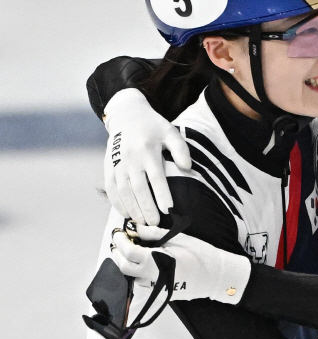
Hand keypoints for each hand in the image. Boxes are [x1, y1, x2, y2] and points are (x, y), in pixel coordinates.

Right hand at [104, 89, 191, 225]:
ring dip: (132, 209)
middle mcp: (131, 158)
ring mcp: (117, 163)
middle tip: (155, 223)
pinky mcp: (108, 167)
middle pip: (138, 188)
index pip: (156, 177)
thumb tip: (188, 167)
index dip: (162, 195)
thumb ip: (180, 149)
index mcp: (148, 150)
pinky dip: (117, 203)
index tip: (169, 210)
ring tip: (143, 222)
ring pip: (123, 191)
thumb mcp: (170, 132)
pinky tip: (126, 214)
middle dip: (146, 207)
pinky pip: (111, 188)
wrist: (126, 115)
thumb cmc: (153, 127)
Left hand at [110, 225, 251, 303]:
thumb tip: (135, 228)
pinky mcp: (162, 293)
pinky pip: (144, 284)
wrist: (217, 275)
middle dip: (117, 254)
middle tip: (119, 242)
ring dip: (127, 265)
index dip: (120, 241)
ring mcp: (157, 288)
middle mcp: (152, 278)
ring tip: (131, 252)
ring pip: (132, 278)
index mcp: (155, 262)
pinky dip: (139, 274)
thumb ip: (153, 234)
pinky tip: (145, 264)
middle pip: (124, 268)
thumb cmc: (200, 254)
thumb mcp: (177, 238)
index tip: (119, 232)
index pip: (128, 252)